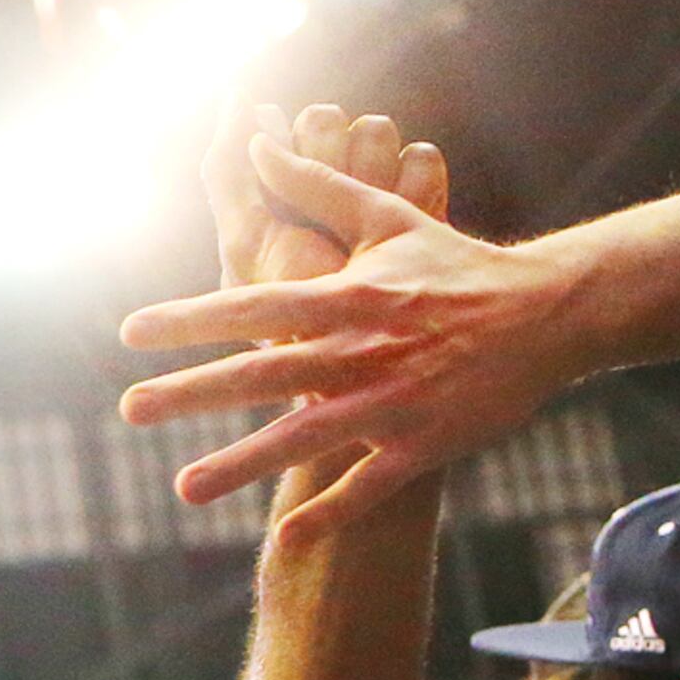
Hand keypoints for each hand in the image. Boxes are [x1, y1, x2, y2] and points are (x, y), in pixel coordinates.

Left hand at [123, 122, 576, 540]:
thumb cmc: (458, 265)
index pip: (254, 305)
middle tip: (129, 409)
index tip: (131, 332)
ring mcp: (393, 401)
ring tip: (182, 490)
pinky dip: (331, 511)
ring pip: (305, 437)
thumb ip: (318, 185)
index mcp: (348, 297)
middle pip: (263, 373)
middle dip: (193, 392)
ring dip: (243, 464)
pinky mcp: (426, 442)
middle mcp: (362, 350)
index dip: (192, 318)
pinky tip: (287, 537)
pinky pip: (369, 484)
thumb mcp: (389, 218)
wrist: (550, 311)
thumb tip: (257, 142)